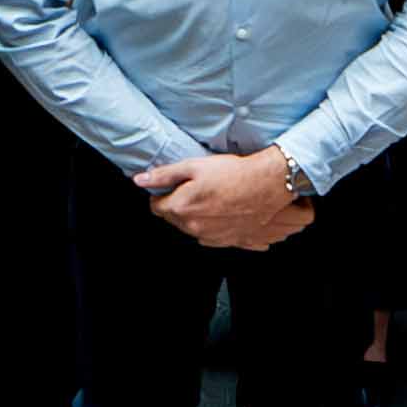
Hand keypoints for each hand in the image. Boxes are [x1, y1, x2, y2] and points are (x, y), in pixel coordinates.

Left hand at [143, 148, 309, 252]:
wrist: (265, 186)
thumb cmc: (232, 174)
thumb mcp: (193, 166)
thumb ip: (163, 175)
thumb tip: (140, 180)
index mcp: (180, 208)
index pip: (156, 207)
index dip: (162, 194)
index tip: (174, 185)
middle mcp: (192, 227)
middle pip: (172, 218)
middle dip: (178, 204)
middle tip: (195, 187)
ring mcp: (209, 236)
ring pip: (190, 227)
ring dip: (194, 214)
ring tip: (211, 196)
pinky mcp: (225, 240)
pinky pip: (207, 234)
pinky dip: (209, 223)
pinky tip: (220, 209)